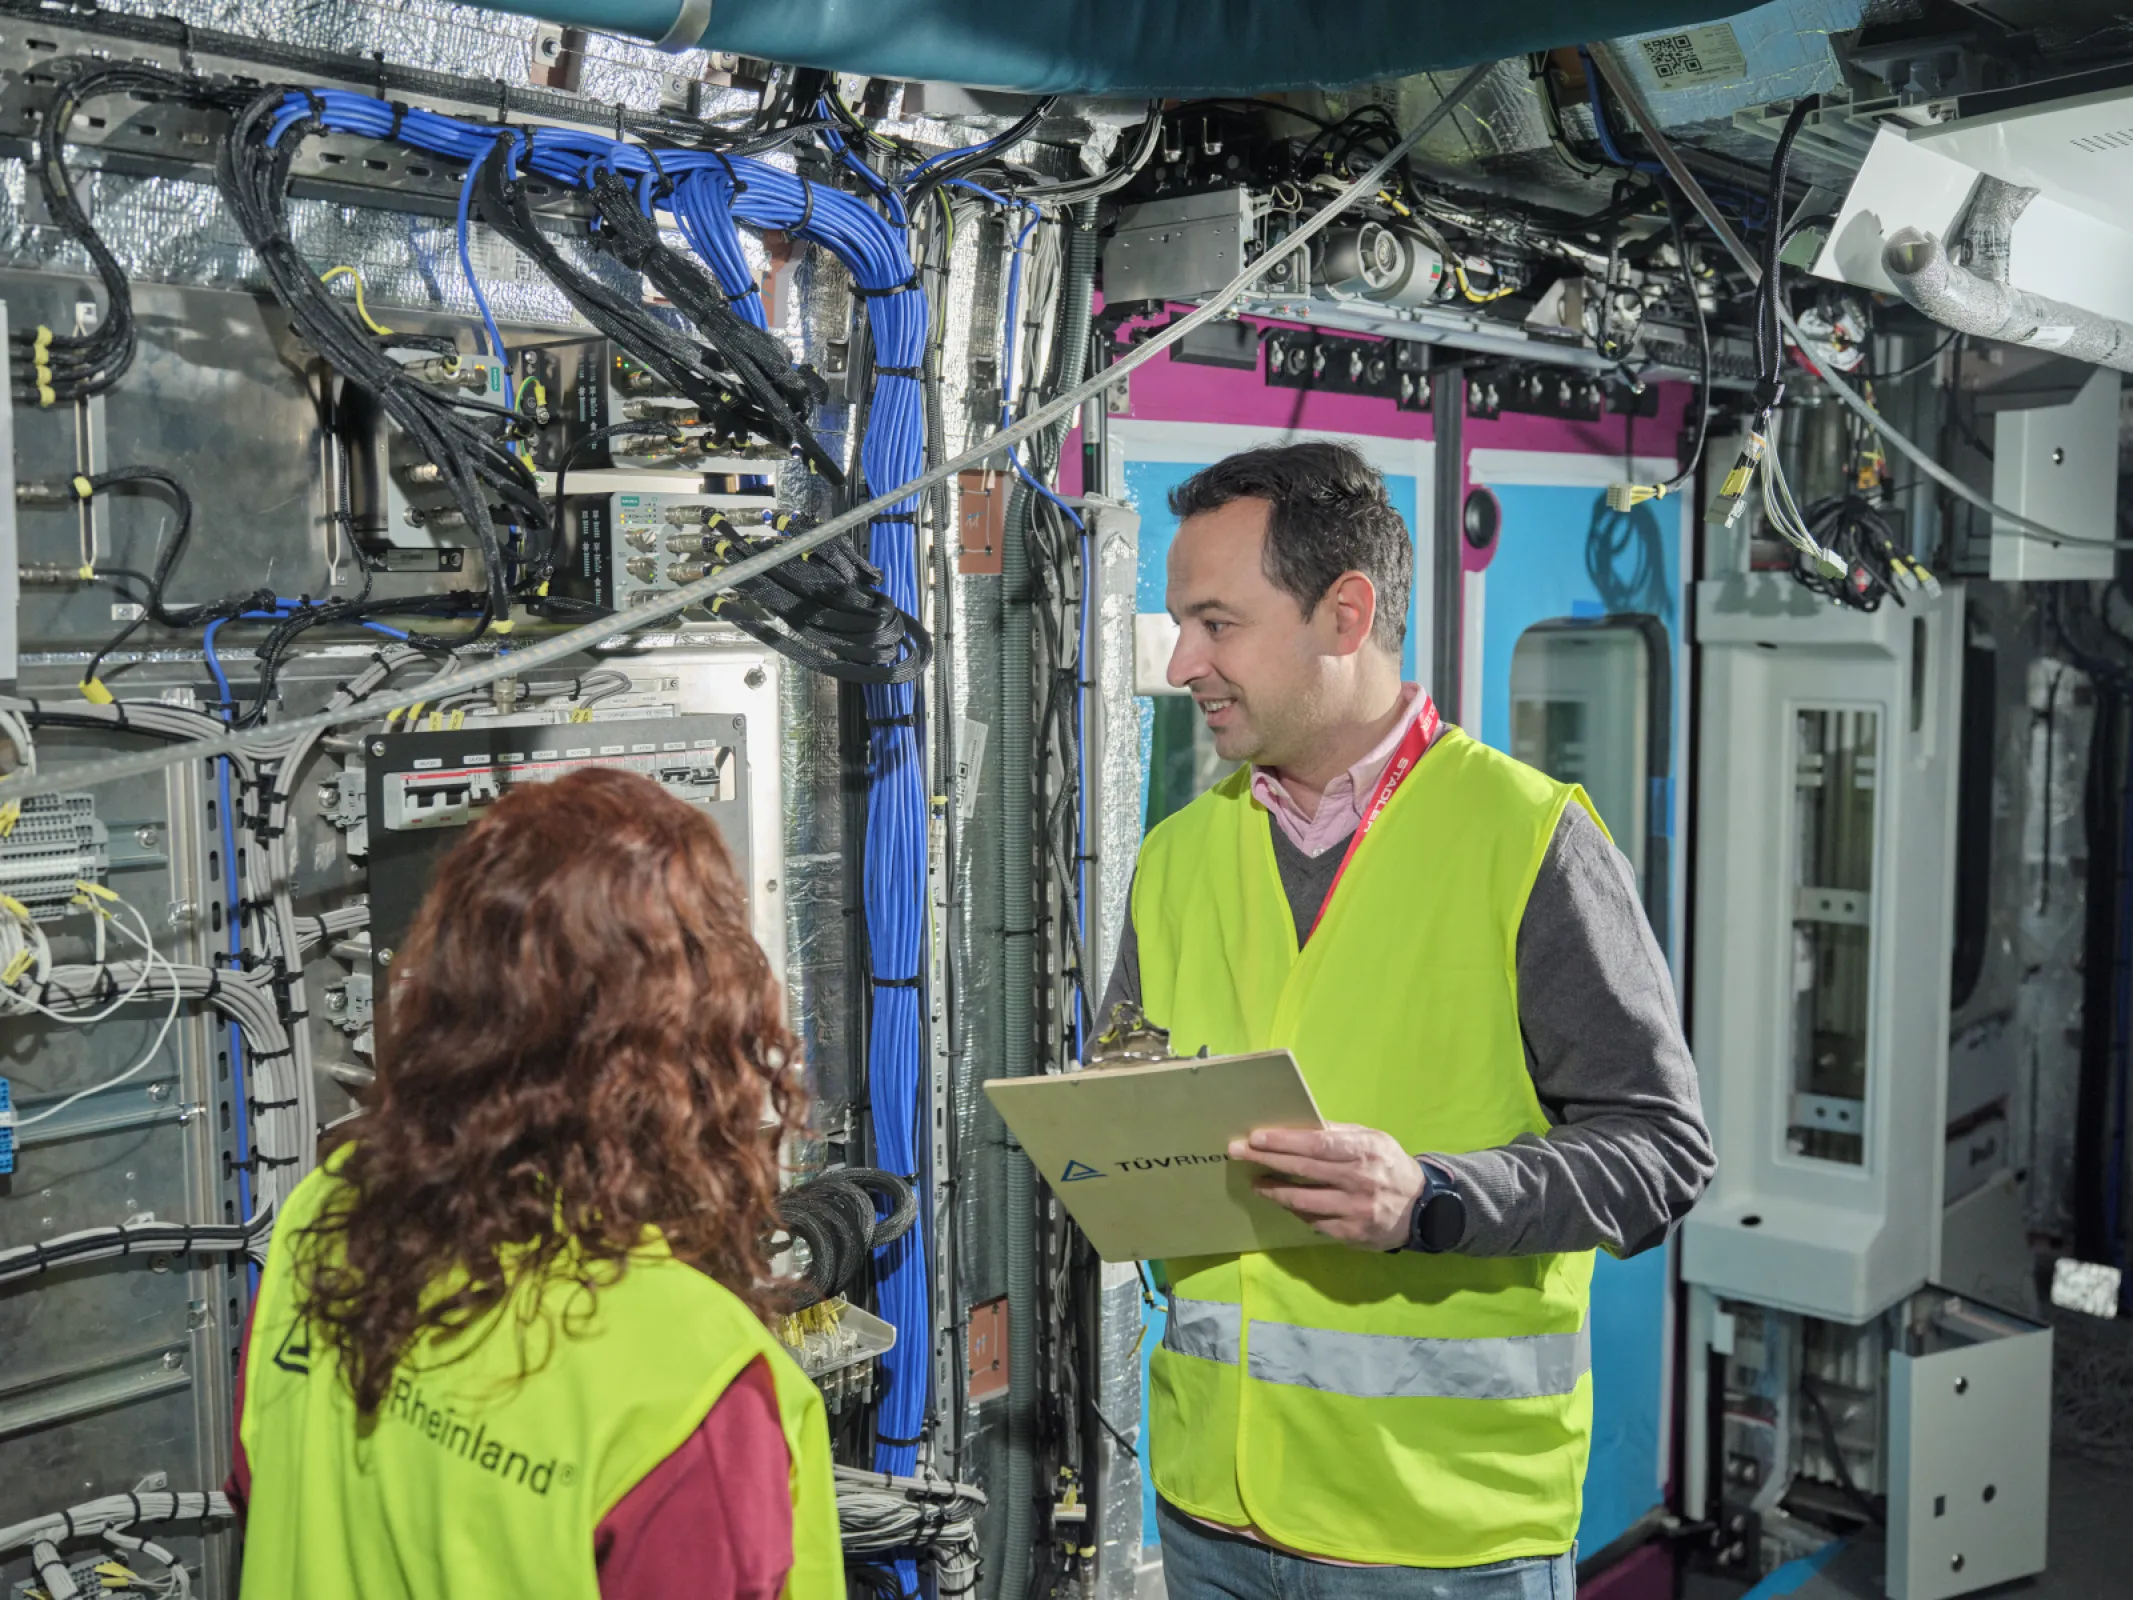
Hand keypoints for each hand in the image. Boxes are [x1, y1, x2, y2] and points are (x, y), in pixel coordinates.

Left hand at [1228, 1123, 1422, 1249]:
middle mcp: (1359, 1180)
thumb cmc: (1389, 1166)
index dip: (1284, 1141)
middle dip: (1266, 1160)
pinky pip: (1314, 1222)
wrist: (1422, 1208)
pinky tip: (1284, 1203)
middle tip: (1238, 1153)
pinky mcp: (1351, 1234)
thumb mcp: (1373, 1140)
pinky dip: (1296, 1211)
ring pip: (1303, 1201)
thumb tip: (1301, 1123)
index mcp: (1364, 1151)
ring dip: (1274, 1192)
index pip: (1317, 1144)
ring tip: (1256, 1183)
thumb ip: (1340, 1133)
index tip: (1256, 1138)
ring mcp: (1354, 1210)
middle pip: (1304, 1170)